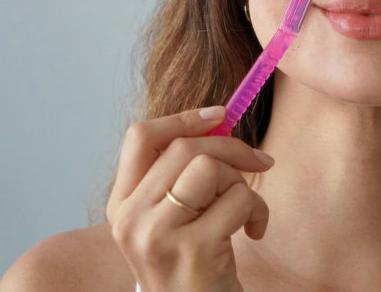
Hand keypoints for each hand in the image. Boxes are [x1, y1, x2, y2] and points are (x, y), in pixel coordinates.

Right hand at [106, 106, 274, 291]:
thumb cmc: (193, 265)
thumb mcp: (172, 219)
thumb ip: (181, 174)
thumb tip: (219, 121)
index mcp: (122, 205)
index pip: (140, 137)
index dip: (183, 118)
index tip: (219, 116)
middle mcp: (131, 219)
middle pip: (184, 147)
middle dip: (232, 147)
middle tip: (258, 162)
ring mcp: (159, 235)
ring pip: (210, 167)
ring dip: (242, 182)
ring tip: (247, 211)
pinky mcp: (194, 250)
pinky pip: (240, 199)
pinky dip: (258, 210)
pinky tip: (254, 232)